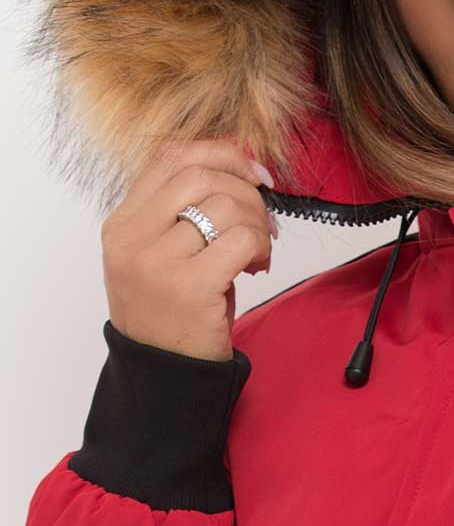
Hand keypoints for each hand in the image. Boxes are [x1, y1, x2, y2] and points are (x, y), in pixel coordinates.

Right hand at [100, 137, 276, 361]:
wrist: (164, 372)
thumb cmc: (172, 310)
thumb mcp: (163, 252)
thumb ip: (186, 209)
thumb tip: (243, 166)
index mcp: (121, 224)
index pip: (171, 158)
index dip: (221, 154)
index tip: (250, 171)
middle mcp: (132, 238)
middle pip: (199, 175)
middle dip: (245, 190)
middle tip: (260, 219)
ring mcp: (157, 262)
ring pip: (224, 204)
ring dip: (257, 221)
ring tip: (258, 249)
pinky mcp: (189, 286)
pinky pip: (241, 239)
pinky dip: (260, 245)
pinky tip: (257, 264)